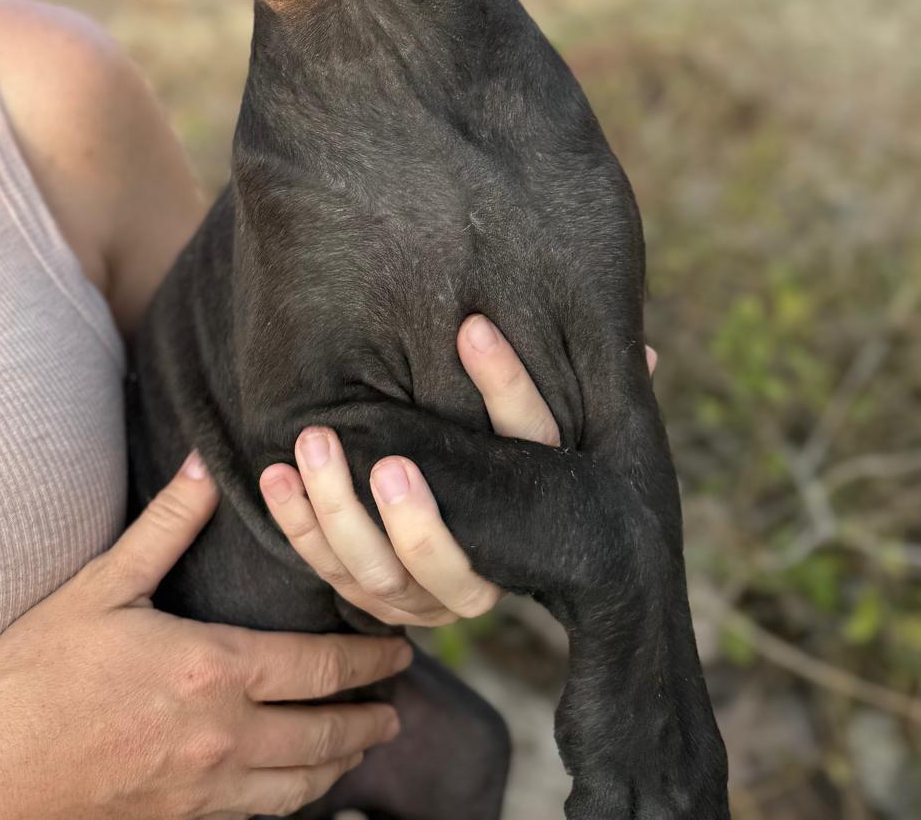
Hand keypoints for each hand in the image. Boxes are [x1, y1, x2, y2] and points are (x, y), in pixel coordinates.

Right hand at [0, 453, 408, 819]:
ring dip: (338, 767)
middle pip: (320, 735)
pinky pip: (254, 819)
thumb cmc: (34, 677)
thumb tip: (204, 463)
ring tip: (360, 750)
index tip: (400, 654)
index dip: (368, 662)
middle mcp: (220, 738)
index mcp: (212, 670)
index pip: (317, 668)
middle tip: (397, 709)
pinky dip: (289, 804)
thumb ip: (167, 525)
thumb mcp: (102, 587)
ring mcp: (201, 792)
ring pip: (296, 788)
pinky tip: (295, 793)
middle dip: (367, 720)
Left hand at [260, 317, 656, 626]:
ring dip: (338, 518)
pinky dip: (297, 526)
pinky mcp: (368, 594)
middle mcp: (483, 568)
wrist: (459, 517)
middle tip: (383, 458)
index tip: (472, 325)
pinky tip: (273, 471)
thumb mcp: (550, 426)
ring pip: (379, 580)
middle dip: (416, 519)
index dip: (508, 388)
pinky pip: (327, 574)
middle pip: (454, 569)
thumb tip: (648, 355)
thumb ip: (578, 388)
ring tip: (309, 446)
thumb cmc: (508, 453)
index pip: (532, 450)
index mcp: (533, 514)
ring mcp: (421, 595)